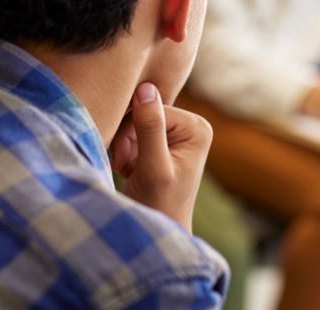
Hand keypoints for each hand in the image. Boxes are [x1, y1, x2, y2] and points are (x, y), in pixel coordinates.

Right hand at [110, 82, 211, 232]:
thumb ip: (150, 128)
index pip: (153, 108)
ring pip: (133, 124)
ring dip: (123, 147)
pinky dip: (124, 153)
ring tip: (125, 170)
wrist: (155, 231)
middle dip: (126, 139)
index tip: (124, 160)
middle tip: (121, 165)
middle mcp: (190, 127)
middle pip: (143, 113)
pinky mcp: (160, 144)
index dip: (131, 130)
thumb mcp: (154, 167)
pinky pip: (132, 135)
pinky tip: (128, 170)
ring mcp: (175, 135)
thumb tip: (146, 88)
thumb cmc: (160, 205)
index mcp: (197, 128)